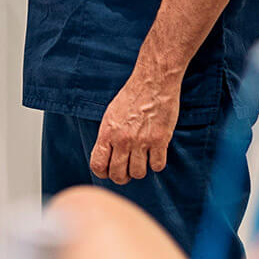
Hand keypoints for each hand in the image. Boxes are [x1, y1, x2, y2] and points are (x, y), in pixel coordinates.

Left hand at [91, 70, 180, 184]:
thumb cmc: (132, 96)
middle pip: (118, 175)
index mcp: (107, 133)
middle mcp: (123, 140)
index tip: (109, 171)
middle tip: (127, 170)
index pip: (98, 166)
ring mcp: (142, 141)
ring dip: (140, 170)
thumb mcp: (111, 114)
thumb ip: (107, 136)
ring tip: (142, 159)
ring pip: (138, 173)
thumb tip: (106, 156)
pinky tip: (155, 153)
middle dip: (122, 176)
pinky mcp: (160, 140)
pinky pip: (157, 166)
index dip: (103, 173)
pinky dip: (156, 163)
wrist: (154, 82)